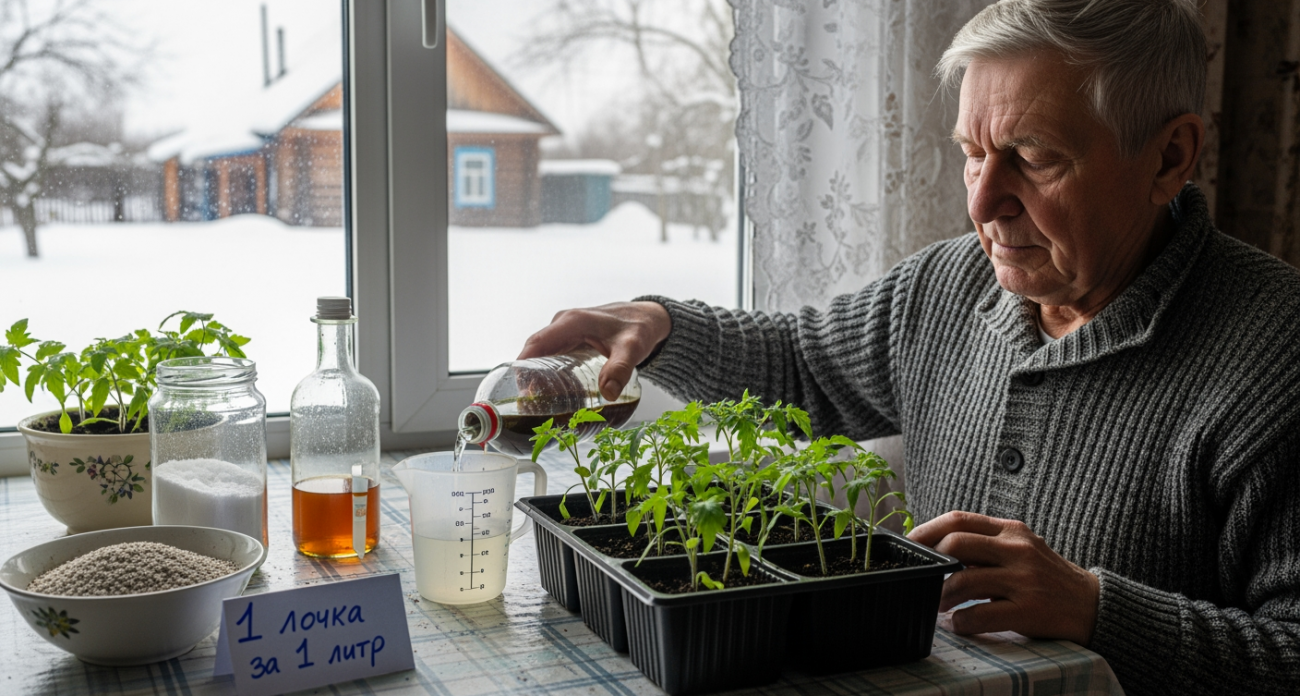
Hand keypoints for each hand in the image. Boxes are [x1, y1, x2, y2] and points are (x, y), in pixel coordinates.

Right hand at [518, 301, 671, 400]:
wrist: (647, 318)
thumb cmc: (638, 328)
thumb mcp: (632, 349)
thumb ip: (620, 369)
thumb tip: (608, 394)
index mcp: (573, 322)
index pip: (538, 342)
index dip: (523, 364)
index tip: (518, 387)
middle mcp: (564, 323)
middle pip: (535, 350)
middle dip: (526, 375)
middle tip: (526, 404)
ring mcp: (566, 330)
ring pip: (542, 353)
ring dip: (535, 375)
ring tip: (534, 403)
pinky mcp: (570, 338)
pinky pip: (551, 354)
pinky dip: (546, 371)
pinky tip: (549, 392)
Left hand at [908, 511, 1099, 644]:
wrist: (1094, 605)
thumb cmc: (1047, 578)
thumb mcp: (1021, 550)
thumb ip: (986, 546)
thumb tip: (938, 549)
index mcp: (1011, 530)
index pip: (958, 519)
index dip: (926, 530)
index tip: (908, 543)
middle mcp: (1017, 549)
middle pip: (956, 543)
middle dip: (930, 561)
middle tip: (919, 577)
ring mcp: (1024, 579)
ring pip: (964, 580)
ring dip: (941, 596)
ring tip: (936, 604)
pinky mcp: (1029, 609)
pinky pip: (980, 615)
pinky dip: (960, 622)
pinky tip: (957, 624)